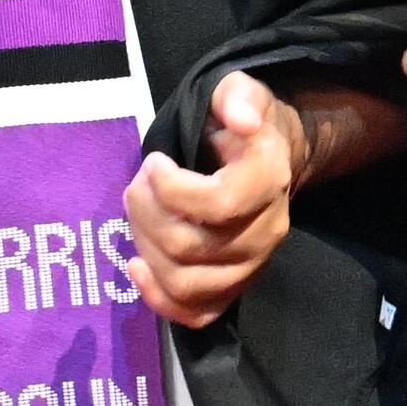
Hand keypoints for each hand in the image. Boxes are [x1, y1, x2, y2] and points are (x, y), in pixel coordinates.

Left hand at [125, 74, 303, 328]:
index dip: (171, 189)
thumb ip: (238, 97)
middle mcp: (267, 232)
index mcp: (269, 182)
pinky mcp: (233, 288)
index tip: (154, 162)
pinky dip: (158, 298)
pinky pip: (197, 313)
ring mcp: (251, 266)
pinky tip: (138, 264)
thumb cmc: (242, 125)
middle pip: (190, 247)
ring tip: (138, 214)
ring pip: (186, 283)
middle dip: (146, 213)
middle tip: (137, 183)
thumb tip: (240, 119)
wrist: (266, 160)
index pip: (219, 205)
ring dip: (145, 248)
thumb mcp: (240, 92)